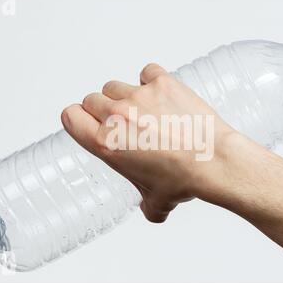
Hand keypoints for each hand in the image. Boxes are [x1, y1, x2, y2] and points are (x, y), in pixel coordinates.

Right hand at [61, 63, 235, 221]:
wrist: (213, 161)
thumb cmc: (184, 178)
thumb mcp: (155, 200)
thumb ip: (146, 205)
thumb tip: (151, 209)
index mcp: (106, 144)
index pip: (70, 116)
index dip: (77, 118)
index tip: (87, 121)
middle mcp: (118, 116)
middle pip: (93, 99)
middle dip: (104, 111)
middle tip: (123, 123)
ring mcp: (139, 96)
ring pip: (116, 86)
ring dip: (125, 97)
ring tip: (145, 111)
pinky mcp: (162, 83)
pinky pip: (146, 72)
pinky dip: (151, 81)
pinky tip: (161, 96)